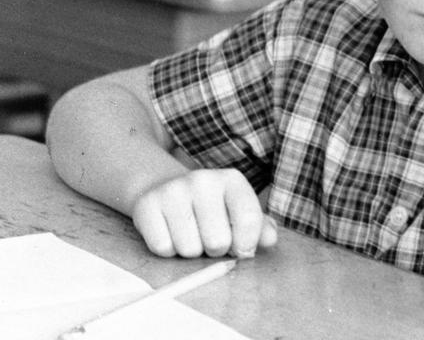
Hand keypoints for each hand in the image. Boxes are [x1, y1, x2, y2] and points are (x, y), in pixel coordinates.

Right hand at [132, 169, 277, 257]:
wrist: (166, 188)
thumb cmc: (212, 207)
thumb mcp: (239, 211)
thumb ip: (260, 227)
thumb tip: (270, 240)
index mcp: (232, 180)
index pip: (249, 220)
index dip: (247, 244)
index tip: (241, 249)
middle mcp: (203, 180)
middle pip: (218, 242)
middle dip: (215, 250)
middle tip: (209, 237)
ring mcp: (173, 190)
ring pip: (189, 249)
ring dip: (191, 251)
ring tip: (190, 233)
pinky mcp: (146, 205)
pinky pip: (163, 248)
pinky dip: (168, 250)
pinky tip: (171, 232)